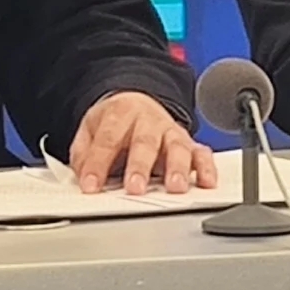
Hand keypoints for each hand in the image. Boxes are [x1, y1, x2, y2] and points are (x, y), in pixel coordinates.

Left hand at [71, 91, 218, 193]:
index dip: (98, 163)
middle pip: (145, 142)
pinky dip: (206, 168)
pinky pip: (202, 153)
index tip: (90, 186)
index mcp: (121, 113)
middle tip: (134, 188)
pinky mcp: (189, 144)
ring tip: (174, 187)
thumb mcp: (90, 129)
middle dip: (140, 166)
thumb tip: (83, 176)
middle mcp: (149, 121)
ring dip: (177, 168)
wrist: (137, 102)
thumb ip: (84, 152)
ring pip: (177, 147)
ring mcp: (171, 132)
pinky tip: (206, 182)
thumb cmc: (115, 121)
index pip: (108, 139)